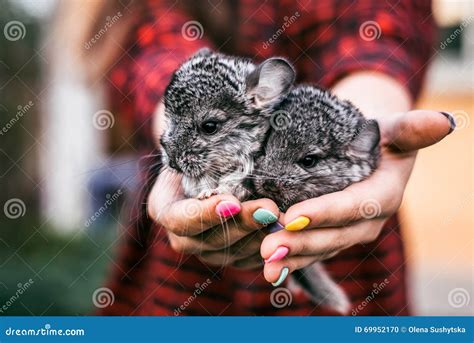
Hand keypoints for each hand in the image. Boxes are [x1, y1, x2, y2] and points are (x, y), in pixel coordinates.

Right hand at [148, 103, 280, 268]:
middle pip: (209, 240)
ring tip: (286, 217)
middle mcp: (182, 236)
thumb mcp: (193, 143)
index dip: (204, 214)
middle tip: (271, 207)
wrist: (209, 165)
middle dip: (243, 224)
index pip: (179, 219)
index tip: (231, 201)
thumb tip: (215, 127)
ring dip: (260, 236)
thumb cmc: (201, 148)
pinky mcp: (229, 257)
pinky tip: (287, 230)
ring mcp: (206, 250)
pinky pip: (249, 259)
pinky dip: (268, 246)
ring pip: (233, 254)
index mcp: (164, 208)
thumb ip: (200, 145)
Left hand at [260, 110, 454, 283]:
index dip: (326, 212)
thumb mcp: (394, 128)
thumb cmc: (378, 136)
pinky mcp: (331, 237)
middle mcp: (368, 221)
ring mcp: (348, 233)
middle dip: (302, 243)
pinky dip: (292, 262)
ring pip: (320, 249)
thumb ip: (412, 128)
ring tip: (266, 265)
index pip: (355, 205)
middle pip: (334, 235)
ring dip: (293, 259)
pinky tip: (268, 269)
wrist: (368, 152)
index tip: (293, 215)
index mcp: (384, 195)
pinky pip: (312, 252)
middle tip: (270, 248)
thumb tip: (444, 119)